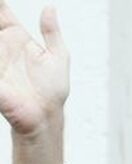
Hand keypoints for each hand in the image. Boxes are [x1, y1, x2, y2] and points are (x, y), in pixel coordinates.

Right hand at [0, 2, 67, 136]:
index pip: (2, 12)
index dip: (1, 5)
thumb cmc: (52, 91)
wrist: (43, 116)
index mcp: (16, 38)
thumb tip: (50, 9)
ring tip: (0, 34)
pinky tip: (0, 53)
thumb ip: (52, 32)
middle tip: (0, 8)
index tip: (2, 1)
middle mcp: (2, 45)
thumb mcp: (58, 57)